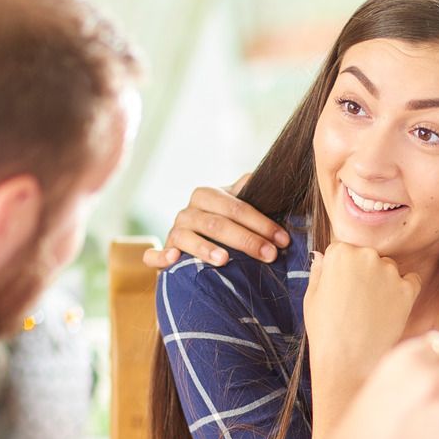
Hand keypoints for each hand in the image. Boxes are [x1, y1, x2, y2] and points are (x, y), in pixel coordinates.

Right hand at [141, 175, 289, 267]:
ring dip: (204, 248)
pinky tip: (173, 258)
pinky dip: (161, 256)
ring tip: (224, 260)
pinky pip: (156, 255)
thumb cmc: (227, 224)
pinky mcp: (164, 253)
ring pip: (187, 236)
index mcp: (208, 196)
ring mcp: (174, 231)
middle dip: (245, 239)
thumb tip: (262, 178)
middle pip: (216, 223)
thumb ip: (250, 195)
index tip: (283, 240)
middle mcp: (189, 211)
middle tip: (269, 255)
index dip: (261, 223)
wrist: (199, 242)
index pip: (236, 207)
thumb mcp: (238, 208)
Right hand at [304, 242, 420, 405]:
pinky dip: (405, 292)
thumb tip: (322, 256)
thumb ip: (319, 271)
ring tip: (371, 311)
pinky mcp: (407, 290)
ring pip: (389, 269)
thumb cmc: (325, 332)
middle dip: (365, 274)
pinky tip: (391, 309)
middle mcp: (365, 255)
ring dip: (384, 283)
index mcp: (339, 253)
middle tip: (357, 303)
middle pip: (368, 257)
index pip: (345, 251)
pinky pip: (411, 281)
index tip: (342, 290)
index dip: (343, 272)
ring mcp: (389, 272)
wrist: (347, 363)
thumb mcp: (311, 297)